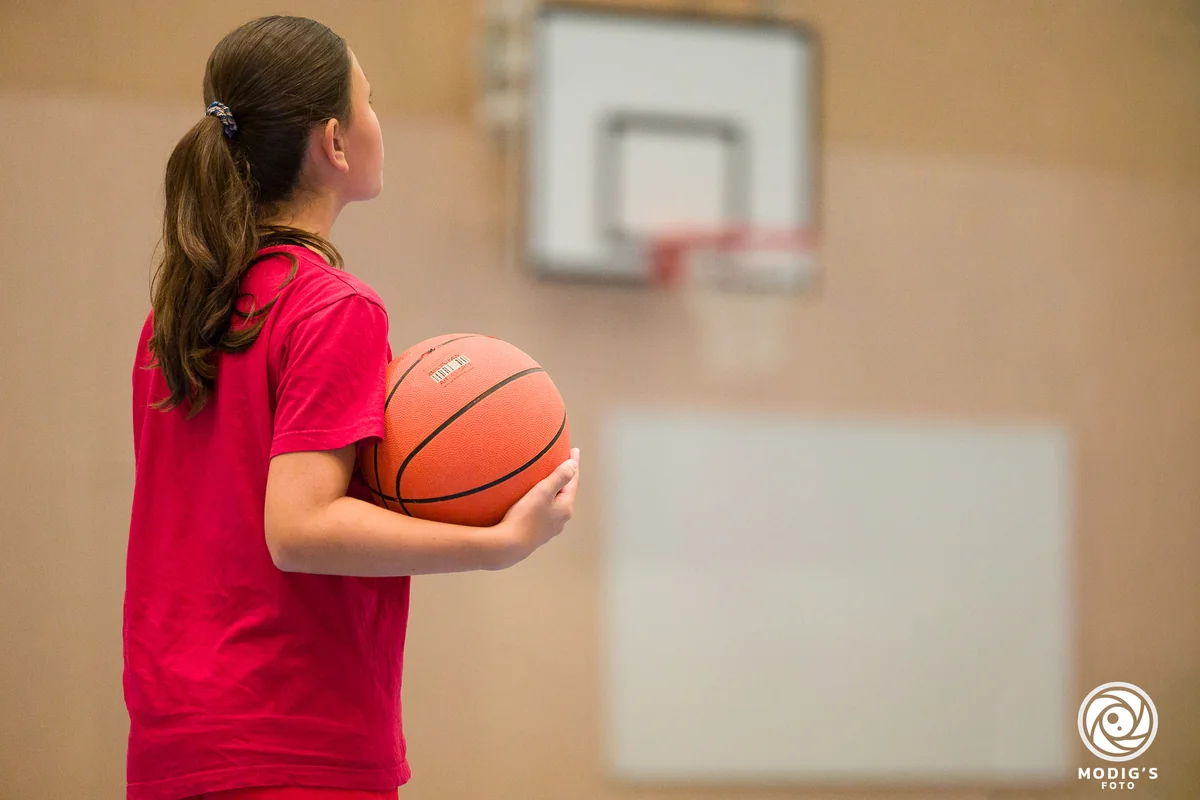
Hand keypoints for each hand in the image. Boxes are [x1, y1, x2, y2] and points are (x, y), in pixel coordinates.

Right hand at [492, 447, 579, 569]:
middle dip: (564, 478)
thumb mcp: (543, 492)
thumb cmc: (525, 516)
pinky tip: (534, 501)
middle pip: (565, 493)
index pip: (573, 482)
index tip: (574, 450)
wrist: (508, 546)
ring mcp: (548, 528)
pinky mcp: (536, 534)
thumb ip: (559, 477)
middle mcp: (560, 520)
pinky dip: (543, 502)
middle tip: (562, 463)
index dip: (574, 464)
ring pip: (554, 504)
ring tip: (548, 481)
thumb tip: (573, 465)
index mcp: (565, 508)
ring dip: (553, 491)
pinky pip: (544, 512)